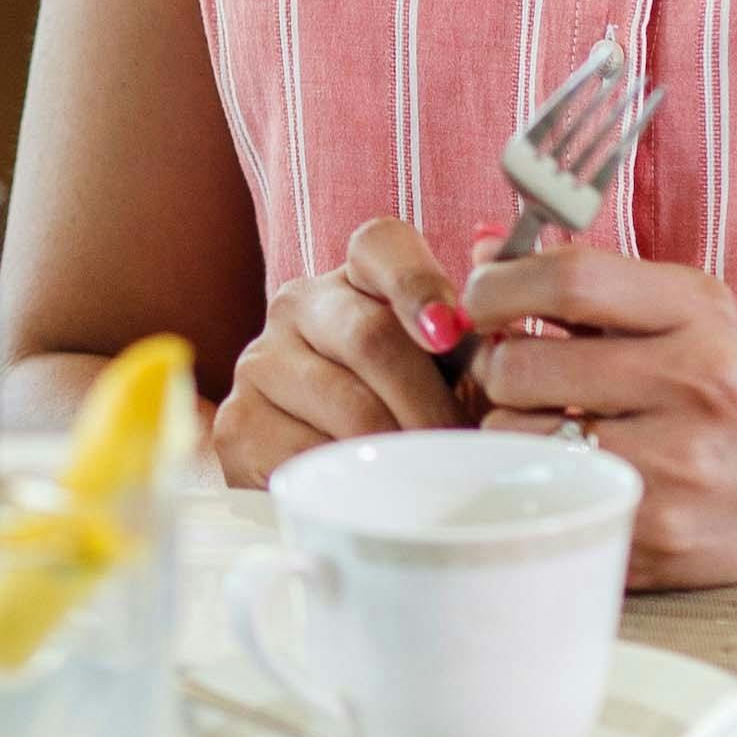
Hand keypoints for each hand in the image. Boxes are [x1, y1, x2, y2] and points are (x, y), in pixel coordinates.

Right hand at [213, 218, 467, 490]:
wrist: (331, 471)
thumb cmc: (406, 410)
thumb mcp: (450, 373)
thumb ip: (479, 342)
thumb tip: (499, 316)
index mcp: (355, 276)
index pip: (380, 246)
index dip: (418, 282)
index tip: (449, 331)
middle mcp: (298, 305)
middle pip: (371, 336)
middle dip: (429, 402)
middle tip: (462, 447)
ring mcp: (261, 363)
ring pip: (345, 405)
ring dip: (400, 450)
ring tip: (431, 476)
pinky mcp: (238, 424)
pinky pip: (306, 455)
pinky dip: (351, 480)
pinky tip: (371, 490)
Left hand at [463, 247, 736, 587]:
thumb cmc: (703, 395)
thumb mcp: (670, 317)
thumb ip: (578, 280)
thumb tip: (481, 251)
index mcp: (700, 315)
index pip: (570, 279)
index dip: (499, 285)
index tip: (481, 300)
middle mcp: (698, 384)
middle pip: (523, 362)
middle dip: (497, 367)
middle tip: (516, 376)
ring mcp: (676, 464)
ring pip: (514, 433)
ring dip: (510, 428)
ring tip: (549, 426)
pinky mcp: (649, 529)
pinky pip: (538, 489)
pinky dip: (533, 476)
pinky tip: (566, 470)